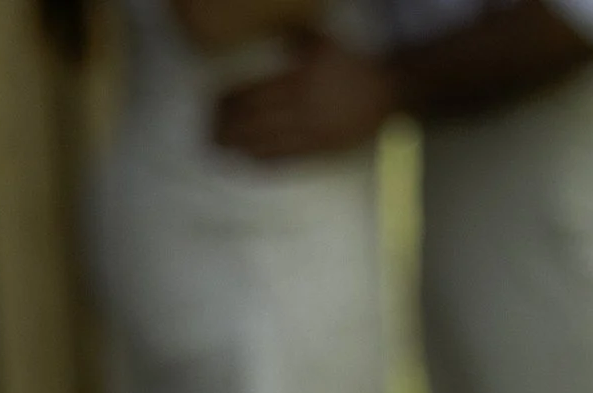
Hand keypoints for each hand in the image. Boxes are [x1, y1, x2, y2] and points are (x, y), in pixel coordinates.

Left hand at [211, 39, 397, 159]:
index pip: (252, 96)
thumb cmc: (352, 65)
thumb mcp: (322, 42)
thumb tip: (270, 28)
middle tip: (206, 132)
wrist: (386, 94)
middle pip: (253, 125)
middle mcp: (299, 112)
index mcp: (296, 83)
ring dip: (239, 150)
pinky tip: (248, 164)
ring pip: (265, 146)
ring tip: (219, 151)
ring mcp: (308, 136)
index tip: (211, 104)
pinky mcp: (318, 152)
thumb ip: (294, 37)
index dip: (229, 103)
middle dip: (226, 130)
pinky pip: (285, 162)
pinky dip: (263, 164)